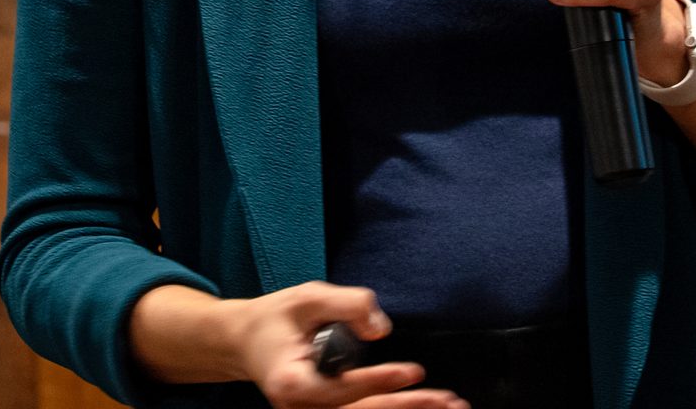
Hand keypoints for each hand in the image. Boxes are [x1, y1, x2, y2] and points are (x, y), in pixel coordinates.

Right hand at [228, 282, 467, 408]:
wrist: (245, 343)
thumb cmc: (276, 319)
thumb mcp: (307, 297)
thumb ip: (347, 305)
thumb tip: (382, 330)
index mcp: (291, 383)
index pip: (341, 389)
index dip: (379, 381)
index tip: (414, 372)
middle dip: (404, 407)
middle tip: (447, 400)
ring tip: (449, 407)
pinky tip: (424, 405)